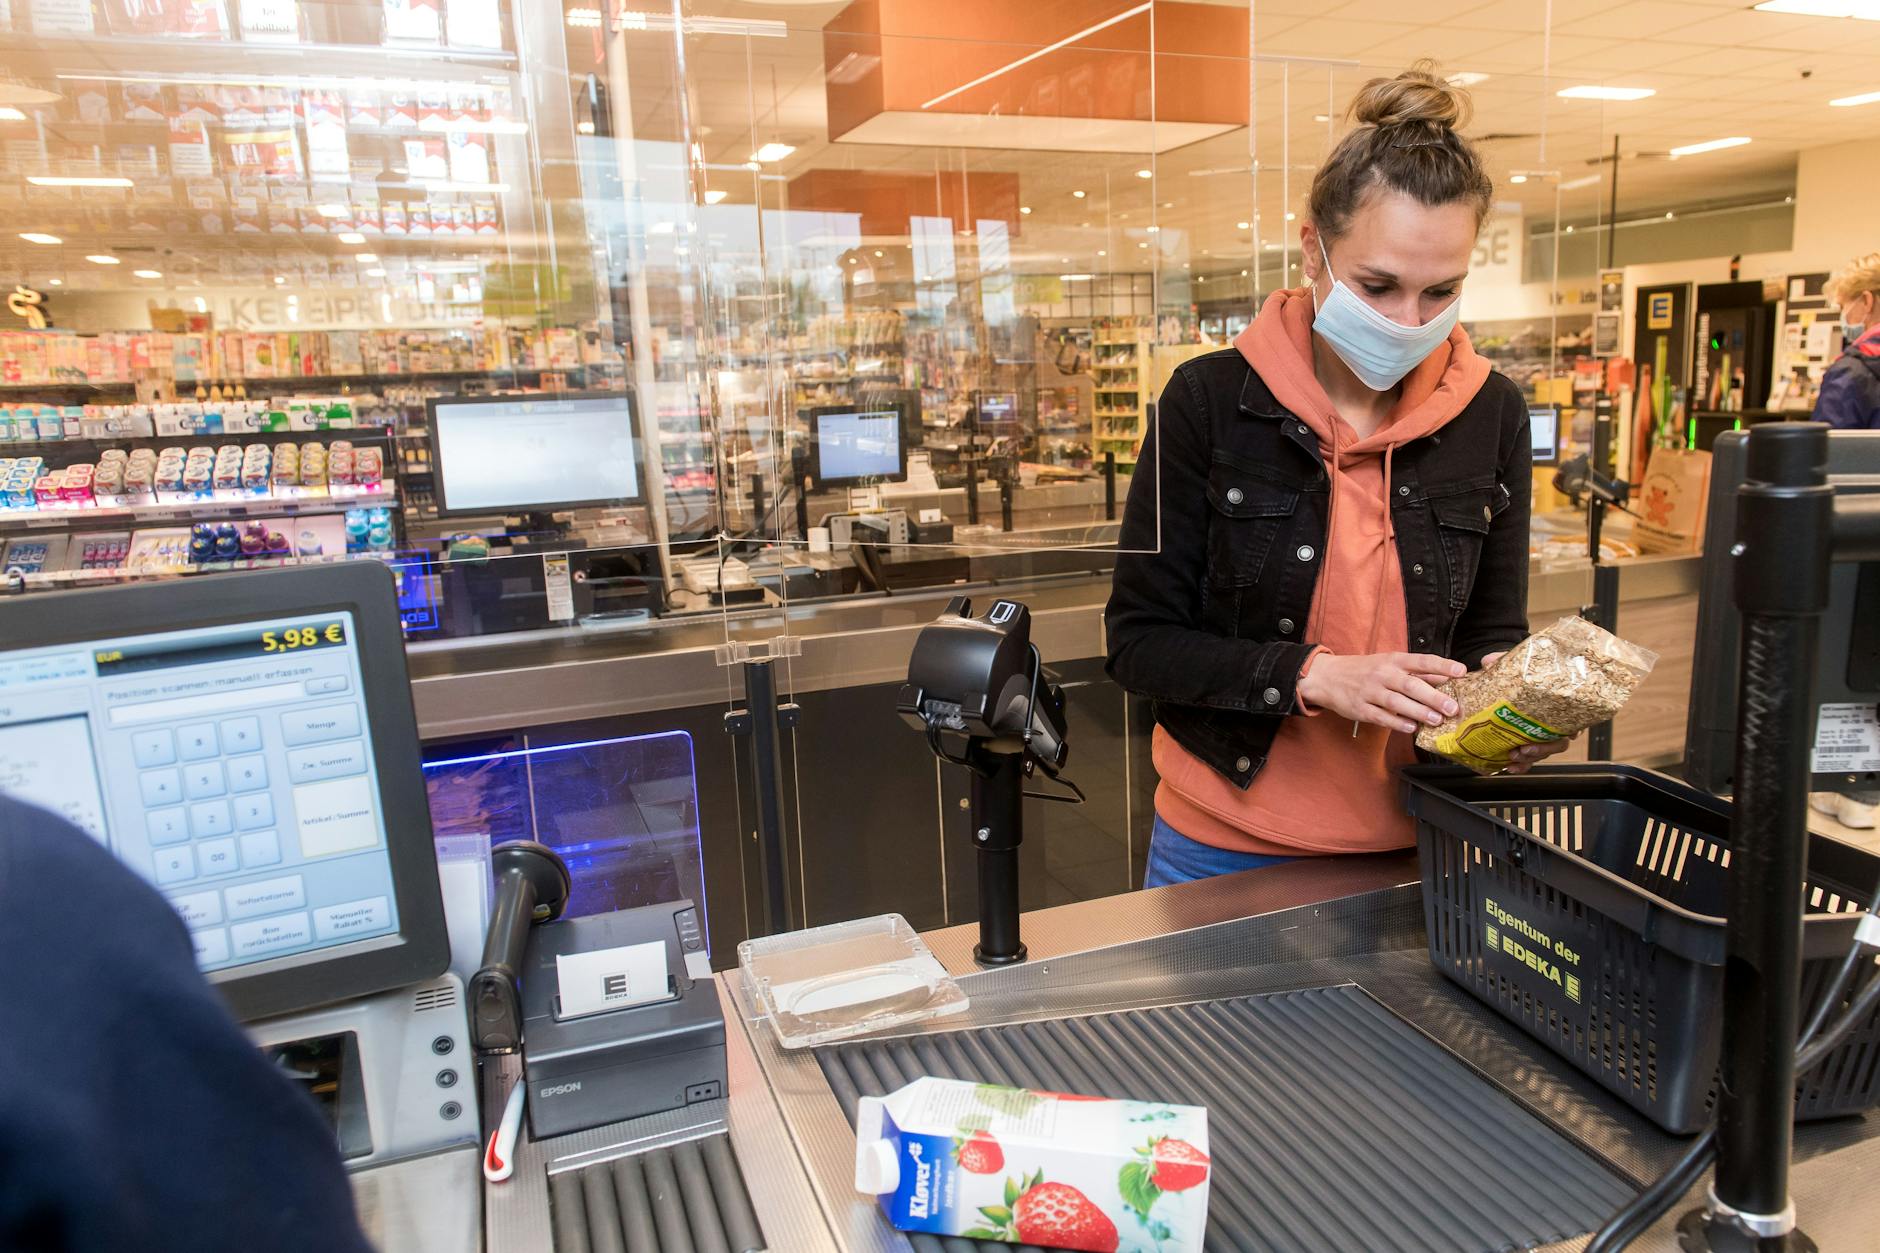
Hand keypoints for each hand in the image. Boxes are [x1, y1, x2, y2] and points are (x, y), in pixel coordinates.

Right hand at [1295, 652, 1466, 733]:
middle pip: (1411, 685)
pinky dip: (1397, 722)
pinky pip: (1381, 716)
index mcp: (1394, 660)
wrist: (1327, 676)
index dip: (1442, 666)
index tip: (1461, 671)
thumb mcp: (1390, 664)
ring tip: (1437, 720)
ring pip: (1397, 702)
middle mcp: (1383, 674)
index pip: (1422, 661)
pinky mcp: (1360, 708)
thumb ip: (1418, 672)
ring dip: (1419, 712)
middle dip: (1434, 697)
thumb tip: (1447, 677)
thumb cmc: (1365, 670)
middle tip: (1453, 708)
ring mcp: (1370, 691)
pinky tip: (1412, 728)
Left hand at [1477, 653, 1575, 773]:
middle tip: (1526, 748)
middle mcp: (1554, 723)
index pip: (1573, 719)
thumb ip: (1501, 661)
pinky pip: (1528, 760)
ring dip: (1530, 758)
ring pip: (1543, 753)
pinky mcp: (1527, 744)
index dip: (1571, 730)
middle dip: (1543, 748)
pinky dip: (1520, 766)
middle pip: (1559, 742)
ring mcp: (1541, 736)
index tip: (1566, 734)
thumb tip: (1488, 662)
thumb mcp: (1511, 665)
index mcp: (1558, 705)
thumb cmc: (1519, 673)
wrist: (1507, 680)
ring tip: (1514, 756)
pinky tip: (1510, 767)